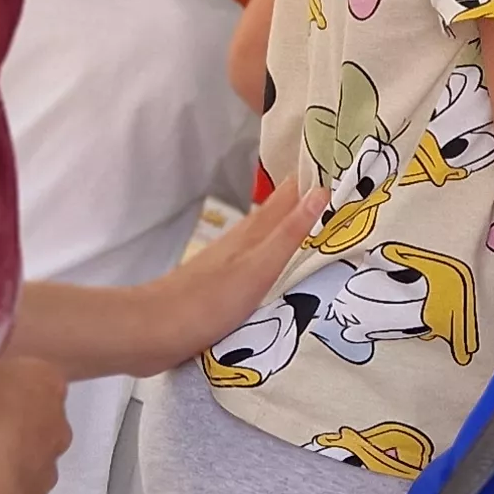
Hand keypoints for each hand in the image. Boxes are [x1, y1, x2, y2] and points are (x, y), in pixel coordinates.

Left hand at [147, 189, 321, 361]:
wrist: (152, 331)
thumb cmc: (207, 301)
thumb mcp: (258, 268)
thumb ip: (289, 234)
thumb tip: (321, 191)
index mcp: (252, 232)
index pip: (288, 194)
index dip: (312, 177)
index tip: (341, 161)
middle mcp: (240, 241)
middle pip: (277, 213)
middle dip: (304, 201)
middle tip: (337, 191)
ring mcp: (227, 264)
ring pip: (265, 238)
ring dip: (288, 230)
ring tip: (315, 228)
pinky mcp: (218, 288)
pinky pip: (255, 267)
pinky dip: (272, 262)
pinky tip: (277, 273)